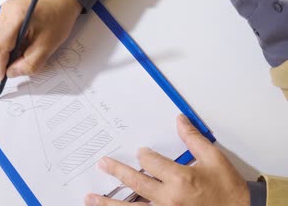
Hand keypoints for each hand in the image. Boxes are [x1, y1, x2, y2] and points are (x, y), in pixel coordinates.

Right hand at [0, 0, 81, 80]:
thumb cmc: (59, 18)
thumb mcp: (47, 46)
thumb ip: (29, 63)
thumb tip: (11, 72)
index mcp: (15, 16)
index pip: (1, 45)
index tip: (1, 78)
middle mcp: (6, 10)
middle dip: (2, 59)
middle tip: (10, 72)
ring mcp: (6, 9)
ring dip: (6, 51)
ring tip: (18, 60)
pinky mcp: (9, 11)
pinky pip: (4, 31)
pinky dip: (9, 43)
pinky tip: (20, 48)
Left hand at [85, 115, 249, 205]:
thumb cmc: (228, 190)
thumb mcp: (214, 159)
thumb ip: (194, 139)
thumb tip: (179, 121)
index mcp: (181, 178)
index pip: (151, 162)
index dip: (144, 155)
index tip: (141, 153)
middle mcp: (169, 198)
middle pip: (135, 182)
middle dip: (116, 172)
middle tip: (102, 164)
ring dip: (108, 202)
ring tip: (91, 198)